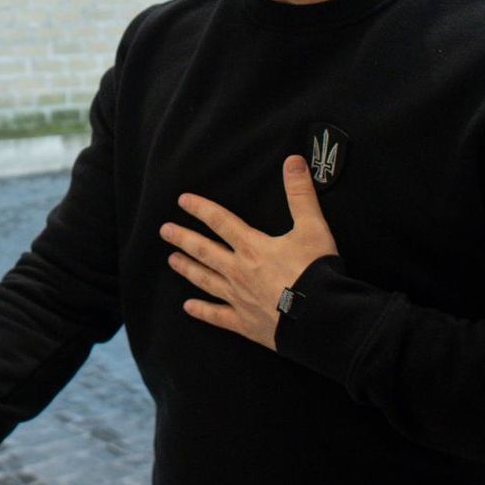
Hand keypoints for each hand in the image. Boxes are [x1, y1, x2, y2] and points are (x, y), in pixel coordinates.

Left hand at [160, 155, 338, 350]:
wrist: (319, 317)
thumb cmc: (316, 272)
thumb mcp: (313, 228)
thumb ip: (301, 194)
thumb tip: (293, 161)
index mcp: (253, 247)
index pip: (221, 221)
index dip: (201, 209)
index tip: (182, 201)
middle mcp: (239, 271)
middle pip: (205, 251)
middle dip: (183, 239)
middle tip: (164, 231)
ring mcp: (239, 298)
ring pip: (206, 280)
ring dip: (188, 269)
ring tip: (171, 261)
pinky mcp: (245, 323)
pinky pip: (218, 316)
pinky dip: (202, 311)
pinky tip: (188, 307)